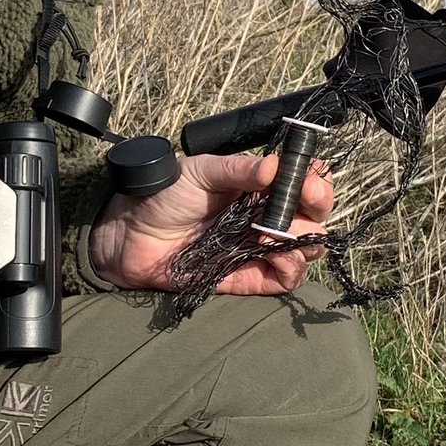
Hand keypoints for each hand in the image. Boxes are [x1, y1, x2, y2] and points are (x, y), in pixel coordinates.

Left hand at [90, 153, 330, 294]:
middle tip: (306, 202)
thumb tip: (276, 166)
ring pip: (306, 249)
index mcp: (258, 186)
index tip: (313, 180)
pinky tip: (275, 254)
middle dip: (315, 210)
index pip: (303, 183)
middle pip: (313, 217)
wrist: (130, 234)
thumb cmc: (163, 194)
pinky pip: (285, 279)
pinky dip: (291, 268)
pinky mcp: (248, 277)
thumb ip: (239, 170)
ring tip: (279, 233)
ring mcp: (258, 248)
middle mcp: (264, 216)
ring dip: (305, 240)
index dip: (315, 182)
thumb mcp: (201, 171)